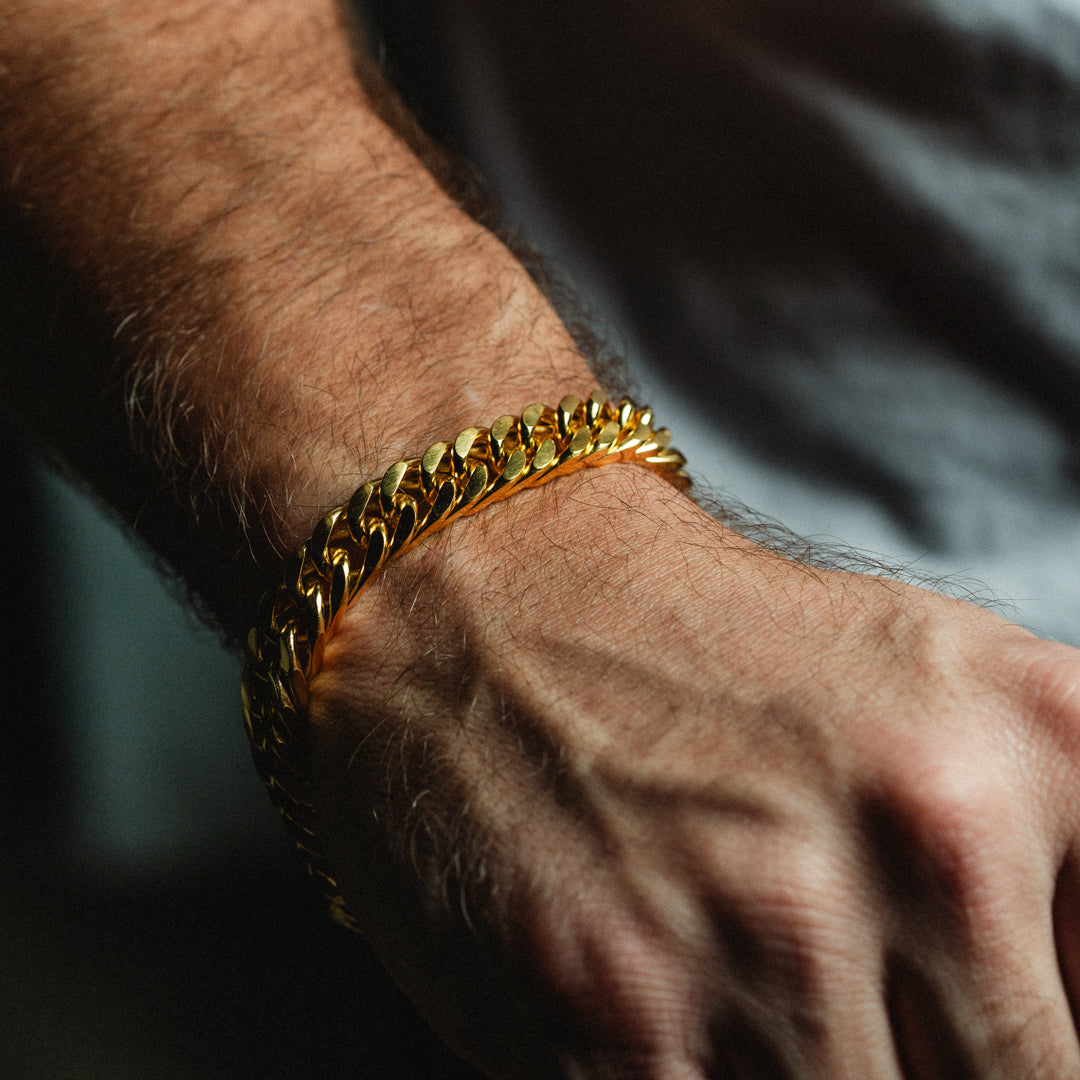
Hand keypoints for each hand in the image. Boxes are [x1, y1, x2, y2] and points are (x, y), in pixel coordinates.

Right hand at [311, 465, 1079, 1078]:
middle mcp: (938, 830)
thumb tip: (1054, 1016)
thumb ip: (1040, 859)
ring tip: (731, 974)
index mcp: (1040, 738)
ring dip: (799, 1069)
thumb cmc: (691, 647)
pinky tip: (665, 1008)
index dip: (1036, 1034)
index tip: (952, 1015)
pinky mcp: (626, 1015)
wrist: (488, 590)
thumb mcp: (921, 691)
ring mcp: (779, 928)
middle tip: (819, 983)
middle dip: (917, 1056)